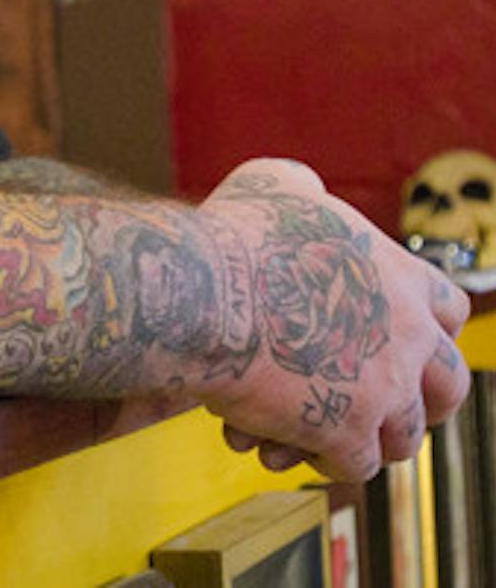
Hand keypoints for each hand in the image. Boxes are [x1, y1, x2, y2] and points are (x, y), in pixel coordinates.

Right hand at [191, 159, 469, 481]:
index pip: (448, 310)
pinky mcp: (345, 432)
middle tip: (378, 402)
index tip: (399, 339)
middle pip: (447, 386)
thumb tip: (303, 190)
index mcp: (399, 276)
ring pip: (401, 436)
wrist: (199, 292)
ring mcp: (383, 389)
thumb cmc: (231, 236)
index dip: (425, 328)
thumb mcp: (273, 183)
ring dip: (361, 436)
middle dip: (417, 399)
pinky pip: (351, 464)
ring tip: (313, 430)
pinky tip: (276, 443)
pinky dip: (317, 459)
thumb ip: (304, 191)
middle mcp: (406, 335)